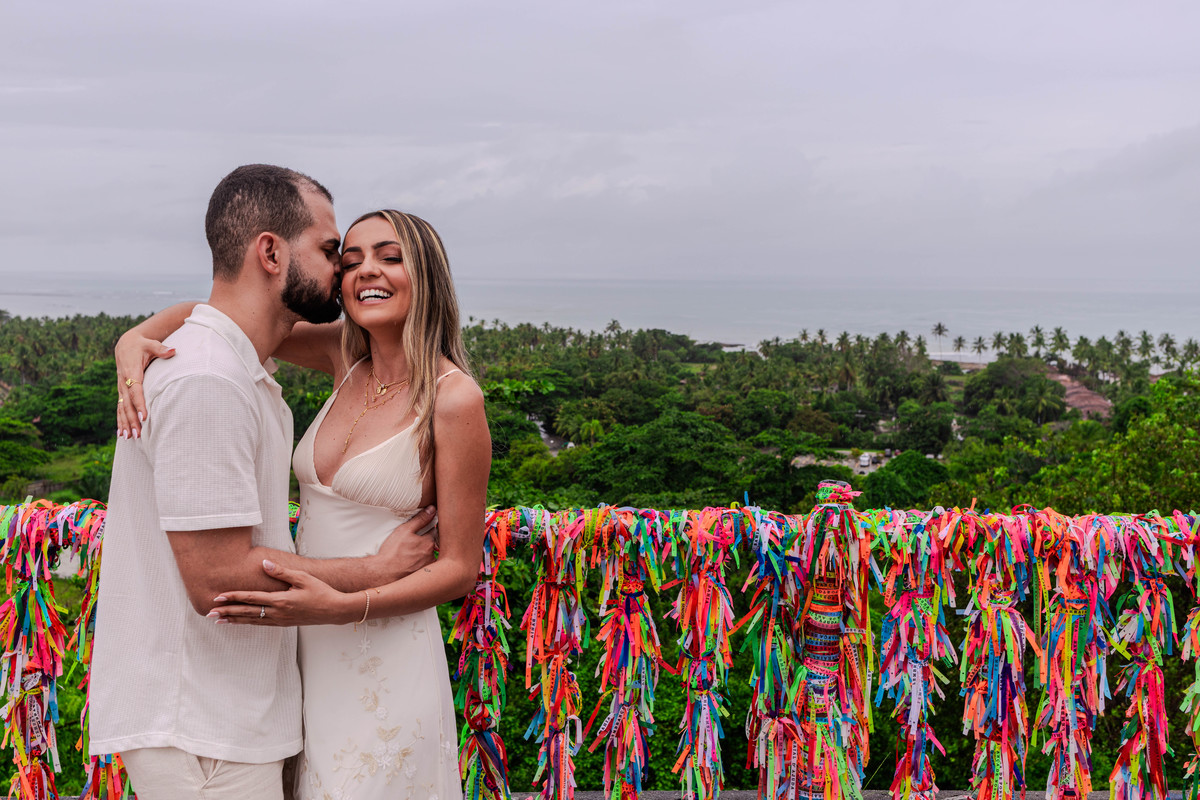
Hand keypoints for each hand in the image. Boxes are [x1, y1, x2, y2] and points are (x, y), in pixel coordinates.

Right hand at [116, 331, 175, 438]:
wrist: (125, 344)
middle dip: (131, 420)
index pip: (136, 391)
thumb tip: (173, 350)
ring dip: (125, 423)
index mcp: (131, 372)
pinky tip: (121, 433)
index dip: (140, 404)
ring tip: (129, 438)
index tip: (145, 417)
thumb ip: (161, 349)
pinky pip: (120, 407)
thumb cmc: (142, 345)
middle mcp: (124, 382)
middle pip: (127, 404)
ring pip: (122, 408)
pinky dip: (120, 420)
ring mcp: (121, 388)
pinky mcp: (121, 391)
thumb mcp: (151, 344)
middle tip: (137, 434)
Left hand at [208, 560, 355, 625]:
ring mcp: (280, 620)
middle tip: (209, 613)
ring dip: (234, 620)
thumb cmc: (320, 591)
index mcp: (281, 601)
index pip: (251, 598)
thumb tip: (263, 564)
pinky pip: (261, 624)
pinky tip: (240, 622)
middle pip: (246, 613)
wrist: (334, 610)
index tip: (218, 597)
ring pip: (252, 621)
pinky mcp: (284, 623)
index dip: (233, 597)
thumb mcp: (302, 578)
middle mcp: (278, 613)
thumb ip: (281, 572)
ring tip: (219, 620)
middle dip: (227, 612)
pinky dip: (247, 623)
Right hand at [376, 505, 437, 581]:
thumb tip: (433, 509)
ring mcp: (428, 567)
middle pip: (433, 542)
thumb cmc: (392, 551)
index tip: (421, 528)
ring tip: (410, 552)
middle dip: (426, 539)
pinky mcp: (422, 575)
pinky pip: (425, 566)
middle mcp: (431, 555)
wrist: (383, 573)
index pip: (433, 529)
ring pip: (429, 554)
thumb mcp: (404, 530)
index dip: (427, 527)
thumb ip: (420, 519)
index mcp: (429, 543)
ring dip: (424, 551)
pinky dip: (420, 562)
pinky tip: (411, 561)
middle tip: (414, 541)